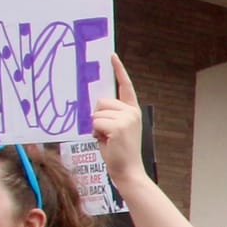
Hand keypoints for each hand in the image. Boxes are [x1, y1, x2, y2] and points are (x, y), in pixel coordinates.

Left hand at [91, 54, 146, 184]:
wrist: (128, 171)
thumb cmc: (119, 153)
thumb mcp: (115, 129)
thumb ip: (109, 115)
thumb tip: (94, 106)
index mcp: (133, 111)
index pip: (125, 86)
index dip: (118, 69)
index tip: (111, 55)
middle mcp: (132, 112)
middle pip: (102, 101)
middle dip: (98, 116)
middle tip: (106, 134)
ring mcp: (126, 118)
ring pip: (97, 113)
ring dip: (96, 127)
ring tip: (107, 140)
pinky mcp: (118, 126)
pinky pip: (96, 122)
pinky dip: (96, 133)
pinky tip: (106, 142)